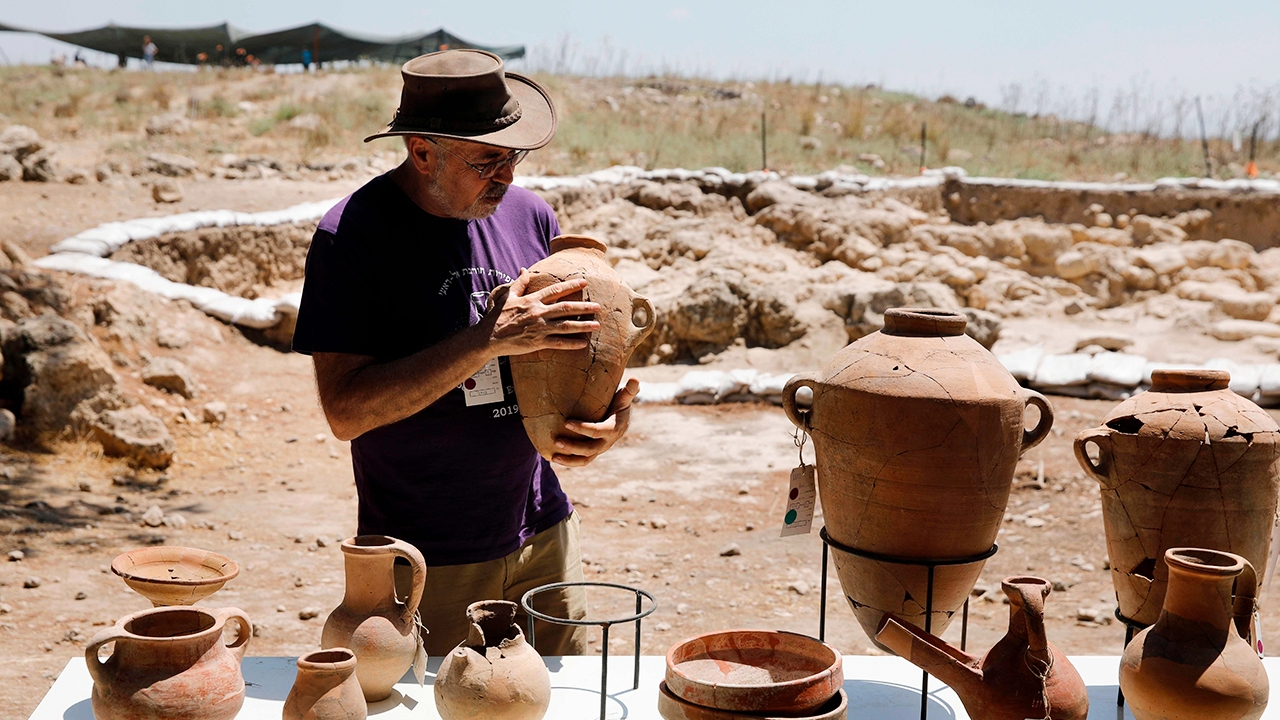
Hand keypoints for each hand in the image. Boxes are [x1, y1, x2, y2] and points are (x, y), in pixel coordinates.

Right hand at [481, 269, 600, 356]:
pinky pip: (558, 343)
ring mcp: (539, 328)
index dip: (571, 285)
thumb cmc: (497, 317)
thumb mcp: (507, 296)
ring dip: (583, 325)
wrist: (488, 337)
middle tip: (598, 306)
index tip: (584, 281)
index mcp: (532, 300)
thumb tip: (524, 269)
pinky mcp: (537, 342)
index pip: (555, 290)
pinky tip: (583, 343)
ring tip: (597, 324)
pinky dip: (571, 343)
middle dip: (584, 307)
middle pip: (566, 307)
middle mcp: (538, 312)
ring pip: (566, 325)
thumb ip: (519, 283)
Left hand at [552, 378, 639, 466]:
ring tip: (553, 457)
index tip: (566, 422)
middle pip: (590, 449)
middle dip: (573, 447)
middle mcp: (608, 442)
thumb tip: (635, 378)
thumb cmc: (619, 404)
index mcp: (614, 428)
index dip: (582, 428)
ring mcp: (600, 449)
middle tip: (557, 441)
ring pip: (585, 459)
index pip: (597, 431)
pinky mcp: (593, 452)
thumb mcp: (624, 397)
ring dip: (569, 460)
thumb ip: (629, 390)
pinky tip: (554, 458)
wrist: (620, 418)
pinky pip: (582, 460)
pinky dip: (569, 462)